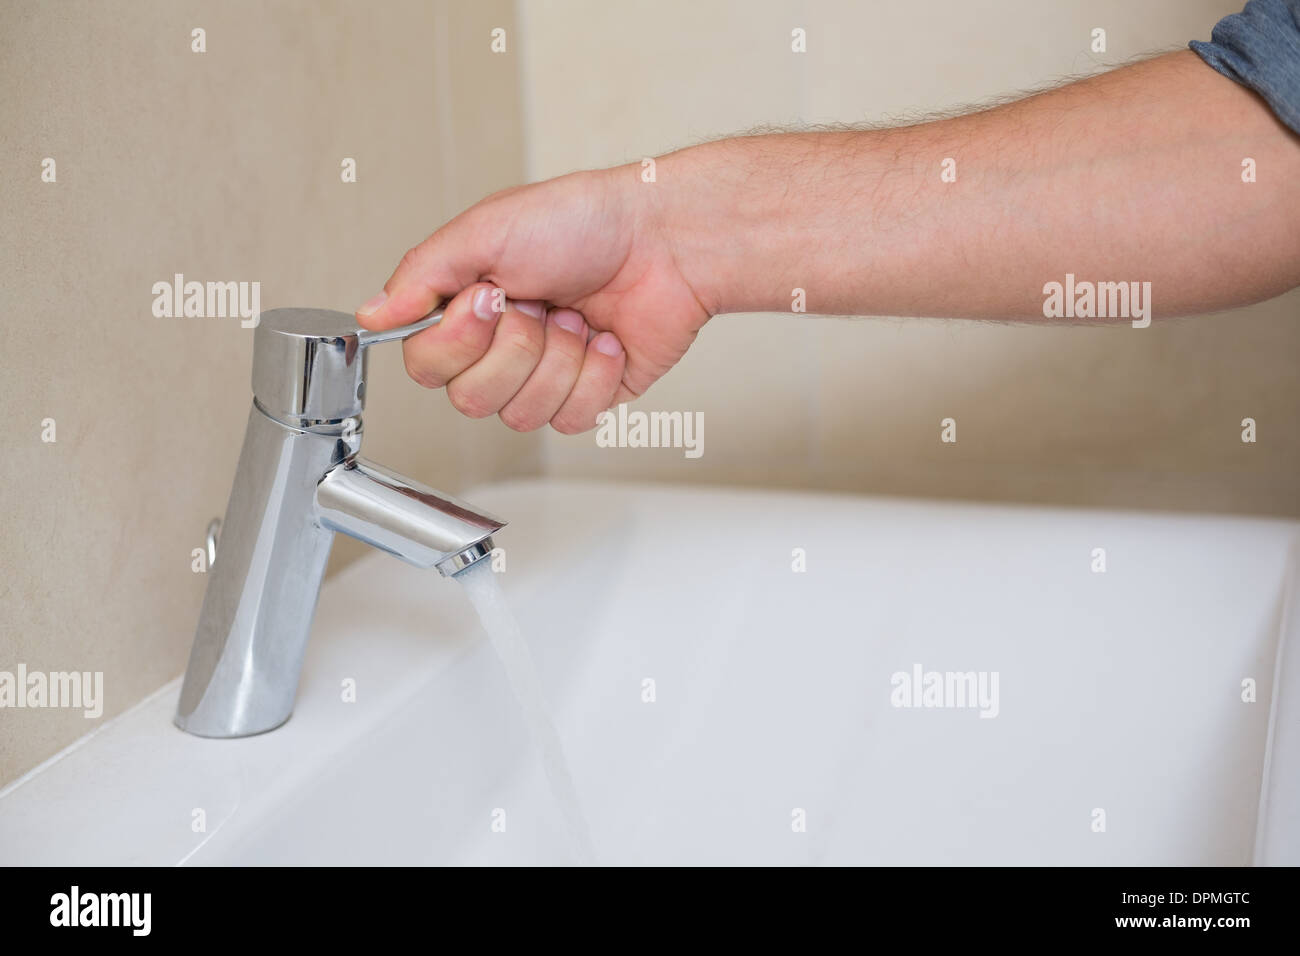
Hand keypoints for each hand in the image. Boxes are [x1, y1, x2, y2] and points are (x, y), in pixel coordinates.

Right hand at [355, 166, 712, 432]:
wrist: (666, 241)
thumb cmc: (584, 222)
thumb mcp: (486, 229)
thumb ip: (422, 275)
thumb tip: (371, 315)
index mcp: (468, 308)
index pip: (426, 366)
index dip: (459, 341)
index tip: (491, 296)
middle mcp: (500, 348)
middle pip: (470, 400)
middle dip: (515, 349)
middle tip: (541, 304)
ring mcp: (544, 376)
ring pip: (521, 415)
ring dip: (557, 359)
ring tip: (578, 316)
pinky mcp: (589, 396)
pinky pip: (570, 419)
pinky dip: (594, 375)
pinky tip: (607, 339)